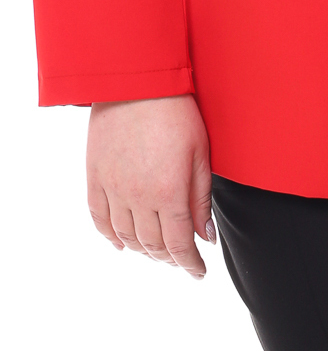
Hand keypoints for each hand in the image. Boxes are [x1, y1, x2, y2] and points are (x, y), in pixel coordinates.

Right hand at [87, 94, 213, 279]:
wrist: (137, 81)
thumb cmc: (177, 111)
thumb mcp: (201, 152)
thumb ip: (201, 198)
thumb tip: (207, 236)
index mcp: (169, 192)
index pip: (179, 244)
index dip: (190, 264)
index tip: (199, 272)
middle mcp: (138, 197)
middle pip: (153, 245)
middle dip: (170, 258)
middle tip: (182, 259)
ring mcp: (113, 189)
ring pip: (127, 237)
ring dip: (143, 251)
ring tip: (157, 251)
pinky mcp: (95, 177)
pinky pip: (99, 219)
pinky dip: (110, 237)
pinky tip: (122, 243)